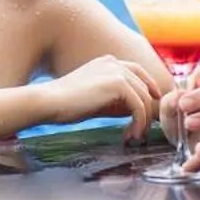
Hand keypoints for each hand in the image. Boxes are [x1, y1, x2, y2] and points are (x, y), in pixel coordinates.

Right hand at [40, 55, 165, 141]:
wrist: (49, 101)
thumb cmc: (67, 104)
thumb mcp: (97, 100)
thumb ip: (117, 101)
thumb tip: (138, 112)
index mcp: (108, 62)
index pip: (138, 73)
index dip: (149, 89)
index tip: (150, 110)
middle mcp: (114, 62)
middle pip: (144, 87)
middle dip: (146, 111)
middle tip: (139, 133)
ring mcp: (117, 71)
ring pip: (144, 98)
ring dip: (143, 120)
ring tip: (134, 137)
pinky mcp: (118, 84)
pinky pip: (139, 106)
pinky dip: (139, 122)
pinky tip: (131, 135)